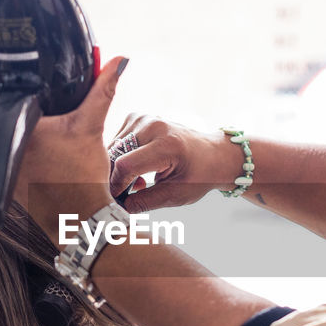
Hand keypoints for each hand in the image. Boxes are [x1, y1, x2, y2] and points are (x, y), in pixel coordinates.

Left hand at [0, 53, 128, 240]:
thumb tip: (117, 63)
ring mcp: (1, 169)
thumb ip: (102, 90)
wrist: (79, 218)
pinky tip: (21, 134)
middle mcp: (1, 150)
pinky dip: (5, 140)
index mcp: (15, 131)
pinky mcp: (6, 182)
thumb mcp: (92, 126)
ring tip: (8, 102)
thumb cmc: (81, 178)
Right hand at [108, 115, 243, 212]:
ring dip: (117, 168)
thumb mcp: (175, 195)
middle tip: (130, 194)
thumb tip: (118, 208)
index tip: (117, 200)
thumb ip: (144, 202)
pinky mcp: (138, 117)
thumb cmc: (199, 175)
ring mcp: (144, 118)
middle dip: (115, 178)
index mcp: (167, 145)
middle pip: (115, 156)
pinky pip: (117, 141)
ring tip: (140, 182)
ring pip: (112, 148)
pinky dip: (121, 157)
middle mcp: (154, 126)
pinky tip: (138, 168)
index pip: (126, 166)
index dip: (116, 186)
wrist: (213, 154)